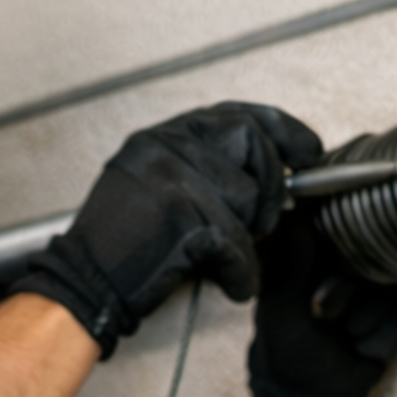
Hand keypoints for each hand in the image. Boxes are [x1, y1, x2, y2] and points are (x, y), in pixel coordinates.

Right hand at [12, 102, 323, 355]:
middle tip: (265, 222)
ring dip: (249, 240)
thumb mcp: (161, 185)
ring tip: (228, 257)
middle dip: (272, 188)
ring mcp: (170, 175)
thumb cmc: (127, 243)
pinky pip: (235, 241)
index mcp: (164, 134)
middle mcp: (165, 144)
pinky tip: (229, 282)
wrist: (87, 281)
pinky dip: (239, 271)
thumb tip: (278, 171)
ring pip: (248, 199)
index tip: (309, 150)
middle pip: (252, 144)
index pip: (239, 113)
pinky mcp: (178, 215)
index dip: (283, 130)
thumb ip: (210, 168)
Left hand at [247, 209, 396, 396]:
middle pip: (368, 256)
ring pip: (386, 286)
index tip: (320, 268)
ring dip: (359, 317)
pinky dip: (375, 336)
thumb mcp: (279, 305)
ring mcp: (375, 295)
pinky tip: (358, 348)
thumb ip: (291, 263)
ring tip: (341, 335)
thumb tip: (296, 220)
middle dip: (341, 291)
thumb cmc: (286, 352)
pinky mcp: (395, 320)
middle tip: (321, 315)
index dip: (333, 247)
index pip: (338, 233)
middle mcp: (350, 273)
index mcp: (317, 264)